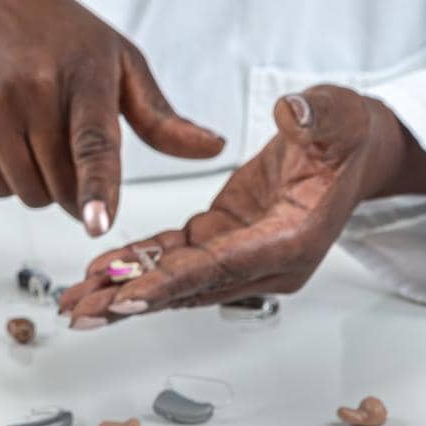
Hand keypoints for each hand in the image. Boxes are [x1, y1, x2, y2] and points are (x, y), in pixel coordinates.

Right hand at [0, 0, 223, 235]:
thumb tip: (214, 149)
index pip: (93, 141)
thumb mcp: (118, 60)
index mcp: (85, 73)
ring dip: (43, 188)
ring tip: (43, 143)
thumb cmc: (59, 35)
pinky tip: (12, 141)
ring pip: (28, 192)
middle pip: (62, 184)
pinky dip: (10, 180)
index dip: (97, 186)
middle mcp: (34, 88)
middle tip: (75, 158)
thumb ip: (160, 116)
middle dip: (76, 190)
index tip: (96, 222)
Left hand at [58, 85, 425, 326]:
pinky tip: (100, 274)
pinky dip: (136, 266)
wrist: (348, 148)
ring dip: (125, 292)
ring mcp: (241, 253)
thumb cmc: (344, 134)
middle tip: (83, 312)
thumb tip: (292, 113)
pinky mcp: (221, 238)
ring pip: (175, 280)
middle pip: (191, 286)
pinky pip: (172, 258)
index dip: (173, 282)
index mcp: (293, 239)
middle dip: (134, 300)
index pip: (223, 266)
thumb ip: (317, 117)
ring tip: (77, 304)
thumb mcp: (336, 114)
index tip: (128, 296)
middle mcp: (266, 260)